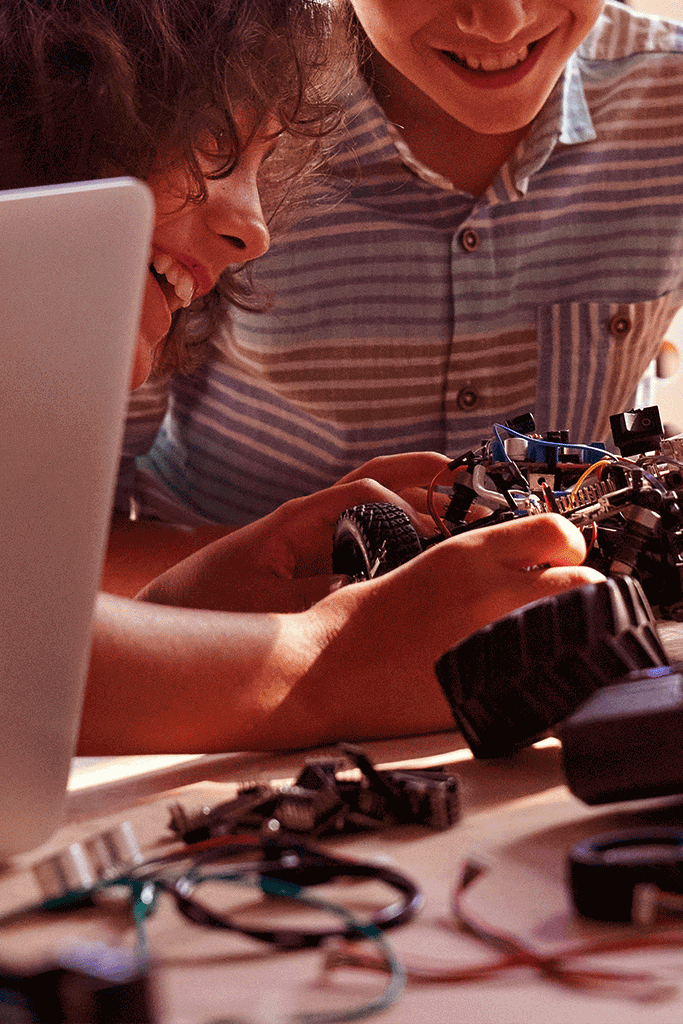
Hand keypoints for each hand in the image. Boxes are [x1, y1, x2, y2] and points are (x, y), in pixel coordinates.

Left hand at [136, 451, 449, 609]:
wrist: (168, 619)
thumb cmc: (206, 607)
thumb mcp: (267, 608)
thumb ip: (323, 596)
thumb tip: (377, 591)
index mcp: (299, 519)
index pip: (365, 491)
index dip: (404, 505)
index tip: (435, 532)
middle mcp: (313, 521)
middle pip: (381, 482)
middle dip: (432, 483)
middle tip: (483, 495)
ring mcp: (319, 539)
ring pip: (382, 504)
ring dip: (427, 503)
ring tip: (477, 511)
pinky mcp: (320, 562)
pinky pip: (372, 538)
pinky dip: (410, 534)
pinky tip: (441, 550)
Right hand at [291, 514, 606, 741]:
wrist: (316, 672)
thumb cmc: (353, 623)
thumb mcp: (415, 570)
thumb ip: (471, 569)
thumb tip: (514, 571)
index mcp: (466, 556)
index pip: (556, 531)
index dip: (566, 545)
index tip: (558, 558)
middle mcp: (488, 594)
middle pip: (582, 584)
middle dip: (580, 593)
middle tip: (557, 603)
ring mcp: (493, 646)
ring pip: (574, 632)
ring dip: (567, 632)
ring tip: (540, 640)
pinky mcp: (488, 693)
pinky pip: (546, 680)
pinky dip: (545, 675)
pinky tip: (517, 675)